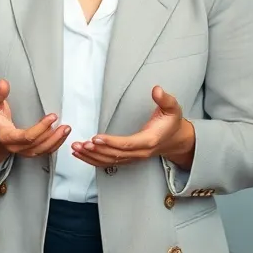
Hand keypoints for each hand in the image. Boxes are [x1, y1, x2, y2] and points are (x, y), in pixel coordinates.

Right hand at [0, 79, 71, 161]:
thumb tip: (3, 83)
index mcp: (6, 136)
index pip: (26, 137)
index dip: (40, 128)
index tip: (52, 117)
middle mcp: (14, 147)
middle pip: (36, 145)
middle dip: (52, 136)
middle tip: (65, 125)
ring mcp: (22, 151)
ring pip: (41, 151)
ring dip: (56, 142)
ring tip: (66, 129)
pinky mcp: (28, 152)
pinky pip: (43, 152)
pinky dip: (54, 146)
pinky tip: (62, 136)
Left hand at [72, 86, 195, 168]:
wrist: (176, 139)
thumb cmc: (172, 123)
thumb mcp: (173, 108)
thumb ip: (165, 99)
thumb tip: (156, 90)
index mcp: (149, 141)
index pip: (127, 144)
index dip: (111, 142)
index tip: (95, 138)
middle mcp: (140, 152)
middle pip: (115, 155)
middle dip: (96, 150)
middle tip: (80, 144)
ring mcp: (134, 158)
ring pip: (110, 161)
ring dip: (92, 157)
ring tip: (76, 149)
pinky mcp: (128, 159)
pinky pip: (109, 163)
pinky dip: (94, 161)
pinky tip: (82, 155)